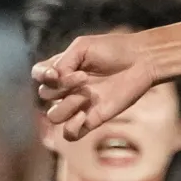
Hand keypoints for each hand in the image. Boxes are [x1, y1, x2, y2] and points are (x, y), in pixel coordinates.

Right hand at [32, 31, 156, 141]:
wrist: (141, 60)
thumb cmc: (113, 49)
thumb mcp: (82, 47)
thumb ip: (62, 62)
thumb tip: (53, 80)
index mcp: (63, 68)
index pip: (38, 76)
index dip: (41, 76)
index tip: (55, 73)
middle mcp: (68, 88)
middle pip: (44, 95)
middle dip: (61, 86)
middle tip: (84, 77)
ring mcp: (79, 105)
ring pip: (54, 116)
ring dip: (66, 105)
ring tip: (86, 94)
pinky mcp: (92, 119)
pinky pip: (70, 134)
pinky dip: (71, 127)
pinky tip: (83, 115)